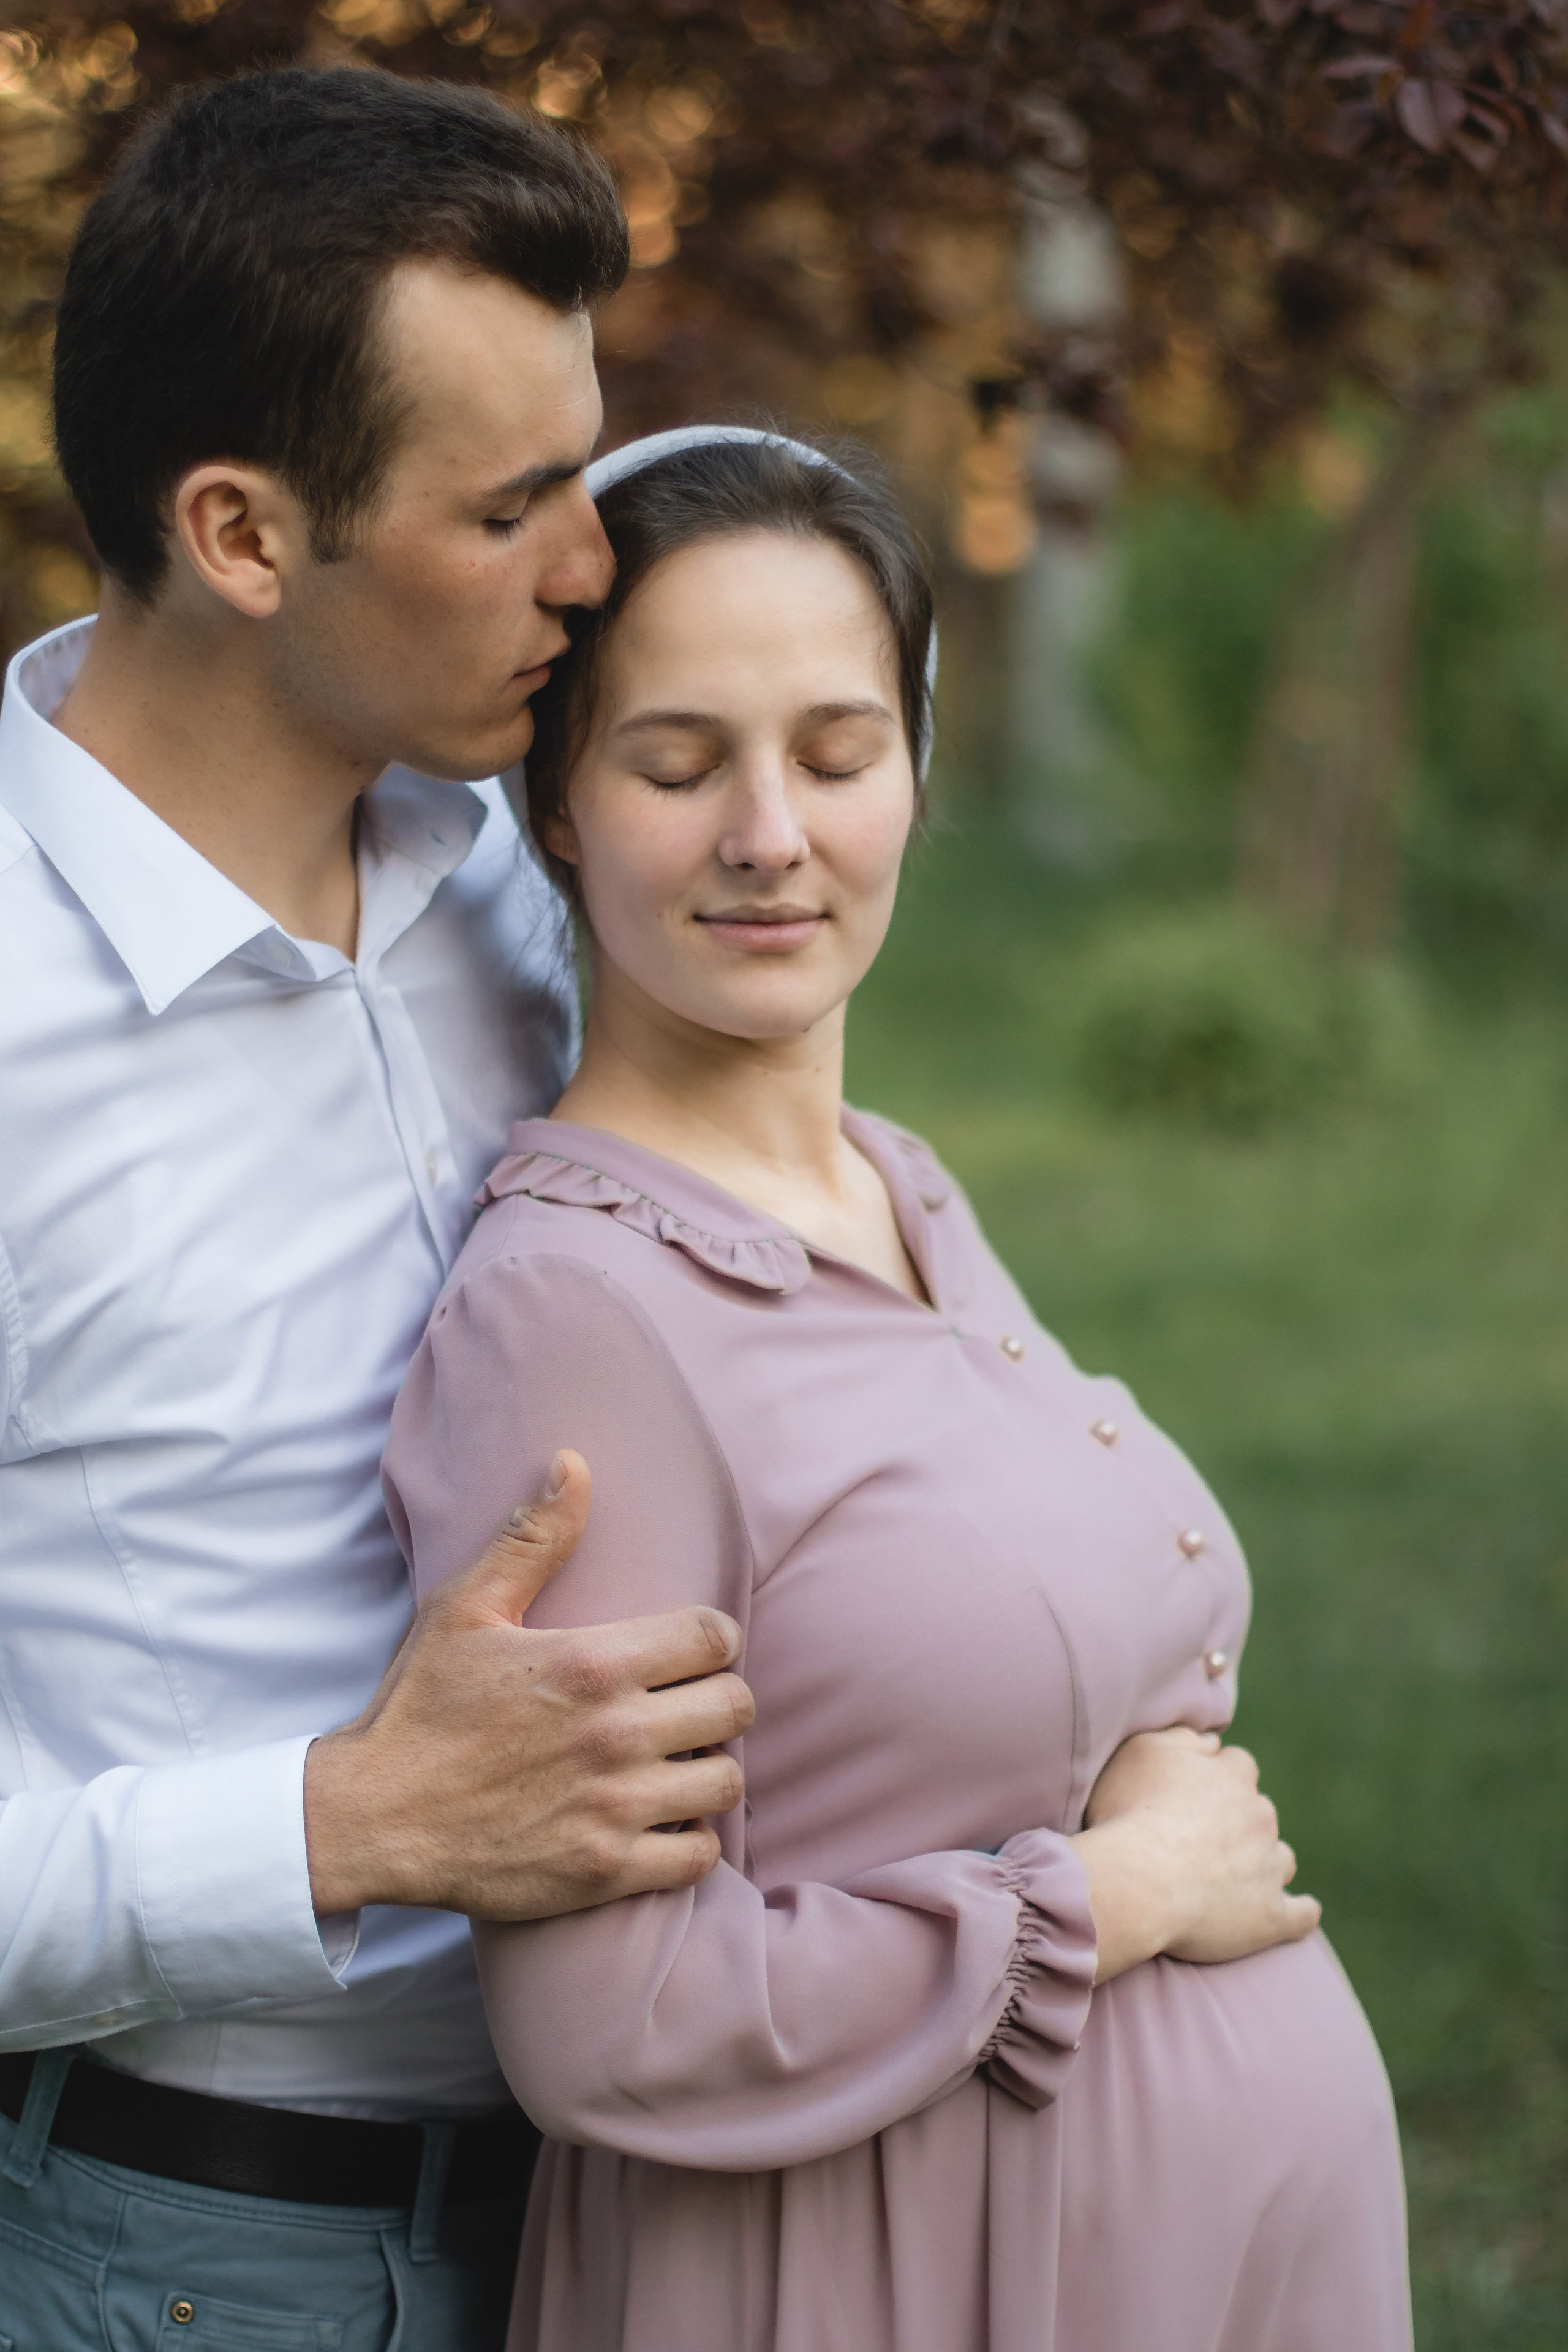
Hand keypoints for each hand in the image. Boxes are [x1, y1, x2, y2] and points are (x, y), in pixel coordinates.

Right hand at [304, 1450, 753, 1920]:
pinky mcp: (605, 1870)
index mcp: (591, 1664)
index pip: (715, 1636)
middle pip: (736, 1706)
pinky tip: (661, 1817)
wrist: (373, 1819)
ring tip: (677, 1759)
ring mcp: (614, 1808)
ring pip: (726, 1781)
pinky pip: (697, 1854)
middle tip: (687, 1703)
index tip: (689, 1649)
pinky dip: (689, 1836)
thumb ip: (532, 1537)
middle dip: (720, 1698)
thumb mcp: (465, 1608)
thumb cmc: (420, 1708)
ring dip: (709, 1766)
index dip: (712, 1637)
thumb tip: (573, 1462)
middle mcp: (615, 1735)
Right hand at [1070, 1726, 1320, 1983]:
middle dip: (1239, 1823)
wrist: (1136, 1884)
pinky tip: (1299, 1912)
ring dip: (1264, 1864)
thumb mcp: (1143, 1752)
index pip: (1238, 1765)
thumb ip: (1183, 1738)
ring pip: (1280, 1859)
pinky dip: (1301, 1913)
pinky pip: (1302, 1915)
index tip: (1194, 1795)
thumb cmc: (1129, 1814)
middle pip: (1259, 1813)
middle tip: (1200, 1842)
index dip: (1217, 1778)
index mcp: (1234, 1775)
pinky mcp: (1271, 1916)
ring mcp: (1269, 1867)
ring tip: (1234, 1881)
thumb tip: (1213, 1741)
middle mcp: (1260, 1815)